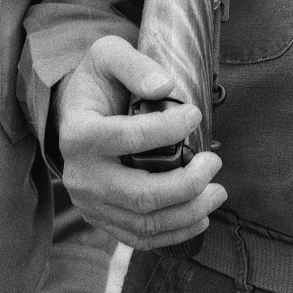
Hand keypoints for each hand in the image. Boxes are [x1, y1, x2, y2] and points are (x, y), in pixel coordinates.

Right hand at [55, 36, 226, 247]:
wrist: (74, 113)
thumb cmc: (97, 83)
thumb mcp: (108, 55)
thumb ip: (134, 65)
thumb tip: (165, 87)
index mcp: (79, 133)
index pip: (130, 138)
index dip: (169, 129)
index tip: (196, 115)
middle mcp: (81, 175)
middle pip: (141, 194)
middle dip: (188, 184)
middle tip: (215, 162)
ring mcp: (90, 203)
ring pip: (145, 222)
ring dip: (189, 213)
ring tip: (218, 192)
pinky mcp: (101, 218)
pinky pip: (139, 237)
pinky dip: (174, 234)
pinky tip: (200, 218)